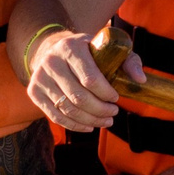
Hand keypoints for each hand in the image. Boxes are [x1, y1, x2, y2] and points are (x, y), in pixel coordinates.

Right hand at [24, 27, 143, 130]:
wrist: (53, 49)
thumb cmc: (88, 51)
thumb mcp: (109, 48)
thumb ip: (128, 61)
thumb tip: (140, 80)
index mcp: (71, 48)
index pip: (90, 78)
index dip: (106, 93)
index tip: (116, 98)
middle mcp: (52, 62)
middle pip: (78, 97)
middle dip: (100, 110)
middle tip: (114, 113)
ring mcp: (40, 78)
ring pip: (68, 109)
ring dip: (90, 121)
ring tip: (105, 122)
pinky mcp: (34, 92)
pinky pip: (56, 116)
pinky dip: (75, 126)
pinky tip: (89, 126)